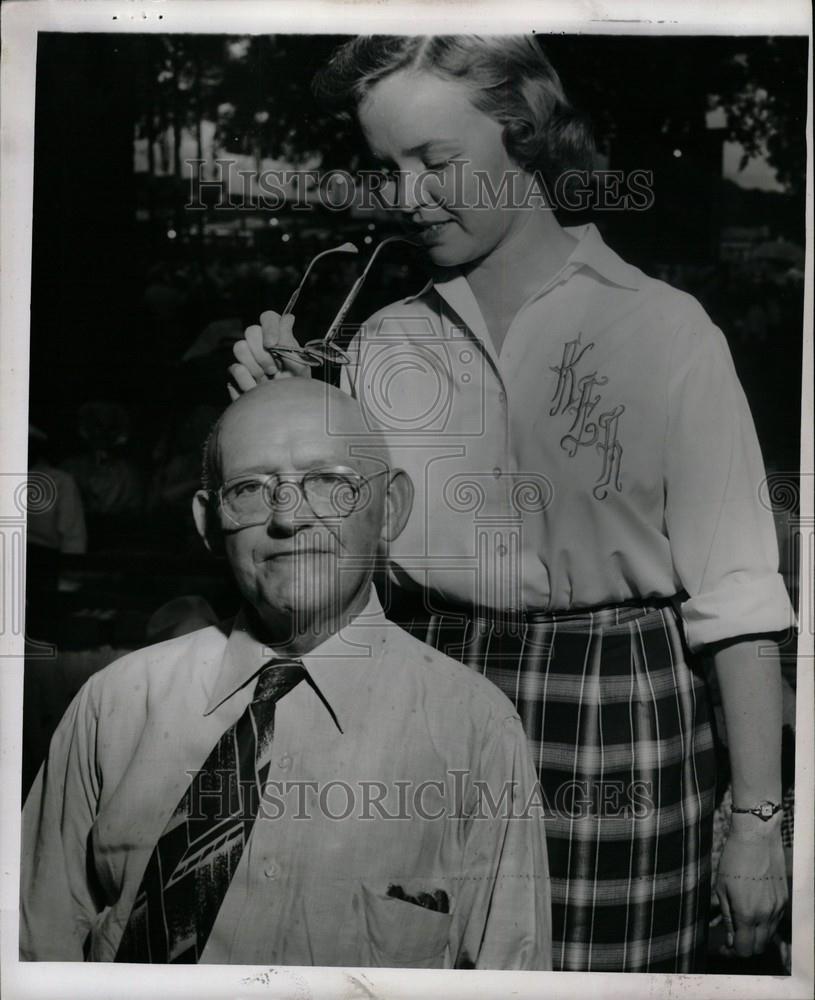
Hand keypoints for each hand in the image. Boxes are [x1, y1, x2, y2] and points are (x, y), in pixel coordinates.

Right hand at [227, 311, 310, 399]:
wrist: (288, 409)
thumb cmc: (297, 385)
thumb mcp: (300, 363)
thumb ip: (290, 340)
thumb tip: (288, 318)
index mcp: (277, 337)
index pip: (268, 318)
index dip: (269, 327)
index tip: (272, 344)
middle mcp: (260, 344)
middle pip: (250, 331)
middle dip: (263, 353)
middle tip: (274, 369)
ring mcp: (246, 357)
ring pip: (239, 347)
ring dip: (255, 367)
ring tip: (267, 380)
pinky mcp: (237, 373)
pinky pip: (236, 368)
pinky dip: (248, 381)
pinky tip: (257, 389)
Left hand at [716, 815, 787, 957]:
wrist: (757, 838)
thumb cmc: (734, 859)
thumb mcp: (721, 887)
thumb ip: (727, 916)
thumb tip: (730, 937)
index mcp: (747, 914)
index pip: (745, 950)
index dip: (734, 950)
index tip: (726, 944)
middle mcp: (767, 915)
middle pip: (759, 948)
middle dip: (746, 946)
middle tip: (734, 935)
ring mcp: (779, 909)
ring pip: (770, 936)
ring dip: (757, 935)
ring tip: (743, 921)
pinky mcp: (785, 900)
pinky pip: (777, 922)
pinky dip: (766, 923)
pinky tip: (755, 910)